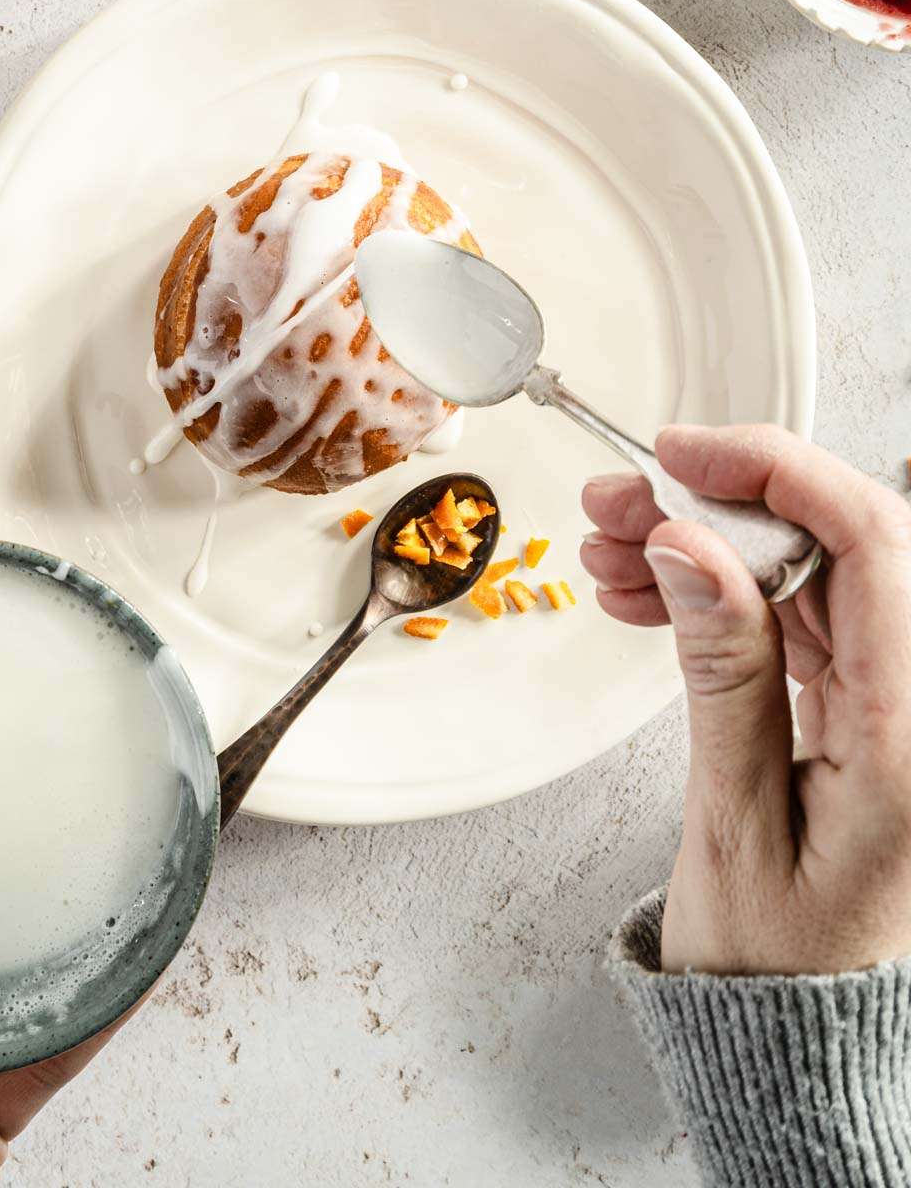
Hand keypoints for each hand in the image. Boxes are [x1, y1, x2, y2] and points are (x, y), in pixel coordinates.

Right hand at [583, 424, 910, 976]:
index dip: (780, 473)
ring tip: (613, 550)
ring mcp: (898, 707)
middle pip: (842, 543)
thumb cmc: (773, 965)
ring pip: (811, 572)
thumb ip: (724, 671)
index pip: (876, 544)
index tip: (687, 455)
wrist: (793, 1039)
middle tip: (623, 502)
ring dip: (711, 546)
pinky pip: (800, 617)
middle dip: (725, 504)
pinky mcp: (867, 712)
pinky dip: (724, 594)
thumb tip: (690, 544)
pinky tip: (652, 593)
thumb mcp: (732, 822)